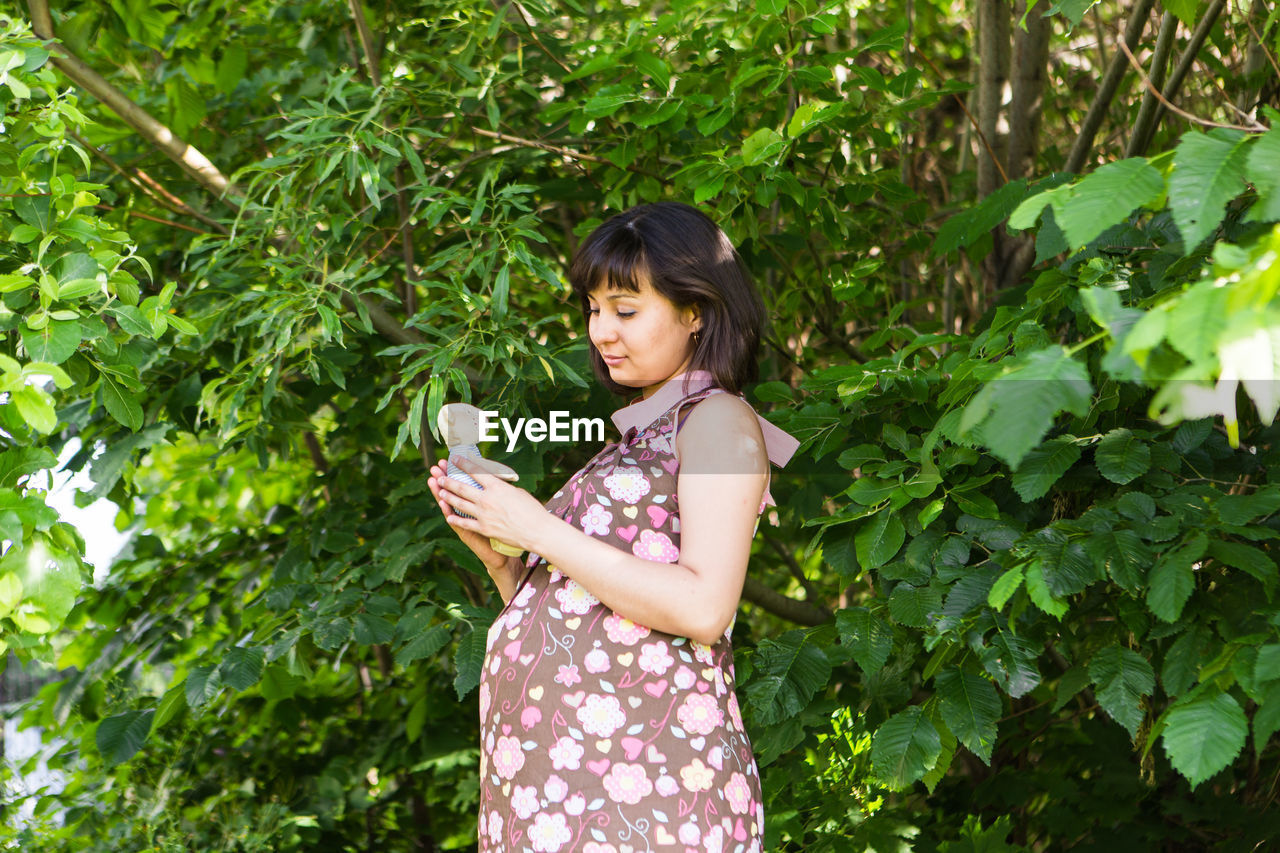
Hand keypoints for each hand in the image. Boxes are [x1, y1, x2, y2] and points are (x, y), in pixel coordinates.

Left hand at [428, 457, 549, 560]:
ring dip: (448, 497)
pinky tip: (448, 516)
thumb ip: (503, 489)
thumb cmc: (532, 510)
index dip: (463, 464)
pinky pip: (465, 523)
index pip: (475, 471)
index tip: (454, 458)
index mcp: (497, 487)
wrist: (537, 531)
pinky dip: (455, 519)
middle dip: (449, 481)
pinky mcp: (484, 528)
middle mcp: (487, 499)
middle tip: (440, 476)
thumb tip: (496, 486)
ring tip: (441, 492)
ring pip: (460, 504)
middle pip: (462, 487)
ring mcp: (483, 515)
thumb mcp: (518, 492)